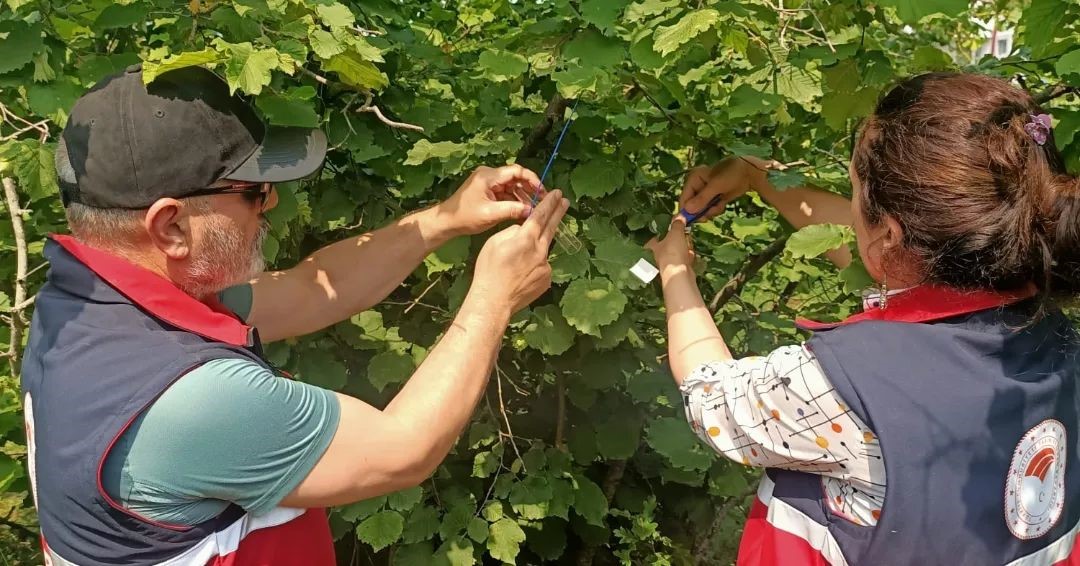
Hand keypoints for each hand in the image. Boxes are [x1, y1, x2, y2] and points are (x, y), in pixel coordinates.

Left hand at [435, 165, 542, 236]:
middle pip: (515, 177)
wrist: (447, 221)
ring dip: (522, 195)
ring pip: (511, 185)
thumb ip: (513, 210)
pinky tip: (522, 209)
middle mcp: (489, 175)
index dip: (532, 179)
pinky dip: (514, 199)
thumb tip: (532, 210)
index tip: (541, 191)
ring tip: (533, 207)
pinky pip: (505, 192)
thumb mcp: (491, 214)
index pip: (516, 171)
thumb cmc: (465, 217)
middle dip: (529, 188)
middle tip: (541, 200)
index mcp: (489, 176)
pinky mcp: (487, 190)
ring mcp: (488, 182)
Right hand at [471, 190, 568, 313]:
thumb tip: (522, 230)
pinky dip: (534, 266)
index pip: (541, 215)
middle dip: (558, 212)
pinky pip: (542, 266)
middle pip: (551, 227)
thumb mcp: (494, 242)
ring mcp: (546, 266)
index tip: (557, 194)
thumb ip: (512, 232)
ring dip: (537, 247)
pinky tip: (521, 274)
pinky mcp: (547, 279)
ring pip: (543, 249)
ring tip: (519, 256)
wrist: (494, 301)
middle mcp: (540, 250)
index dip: (549, 203)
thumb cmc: (489, 271)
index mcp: (526, 238)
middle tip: (565, 201)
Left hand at [646, 216, 693, 272]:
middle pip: (666, 245)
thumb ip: (677, 224)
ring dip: (683, 249)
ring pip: (676, 253)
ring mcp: (667, 265)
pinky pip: (683, 261)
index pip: (653, 238)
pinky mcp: (677, 271)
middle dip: (676, 241)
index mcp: (652, 247)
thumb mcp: (675, 233)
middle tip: (683, 235)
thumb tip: (680, 215)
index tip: (668, 229)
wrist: (679, 274)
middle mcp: (657, 256)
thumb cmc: (673, 251)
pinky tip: (691, 256)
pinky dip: (687, 258)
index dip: (660, 233)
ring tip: (688, 245)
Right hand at [679, 156, 776, 222]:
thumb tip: (688, 210)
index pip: (684, 197)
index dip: (686, 210)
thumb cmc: (731, 174)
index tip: (691, 221)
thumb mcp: (716, 186)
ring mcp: (706, 193)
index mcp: (694, 179)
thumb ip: (702, 199)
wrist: (750, 173)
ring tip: (719, 206)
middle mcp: (698, 186)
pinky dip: (716, 209)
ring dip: (710, 211)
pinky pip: (710, 208)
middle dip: (701, 211)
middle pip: (692, 205)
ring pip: (701, 209)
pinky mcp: (714, 198)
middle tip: (707, 217)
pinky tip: (722, 204)